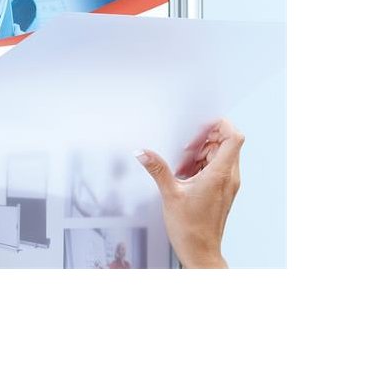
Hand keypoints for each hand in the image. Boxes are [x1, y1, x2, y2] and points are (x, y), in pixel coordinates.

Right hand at [135, 119, 244, 267]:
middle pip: (226, 143)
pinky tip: (186, 175)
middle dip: (205, 140)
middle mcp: (229, 177)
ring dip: (202, 153)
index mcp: (220, 174)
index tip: (201, 127)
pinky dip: (203, 165)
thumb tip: (143, 153)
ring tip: (183, 165)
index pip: (234, 137)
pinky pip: (218, 167)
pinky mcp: (223, 190)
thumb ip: (158, 169)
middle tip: (186, 149)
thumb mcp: (170, 194)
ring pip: (221, 155)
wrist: (201, 253)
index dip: (220, 125)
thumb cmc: (190, 229)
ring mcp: (228, 184)